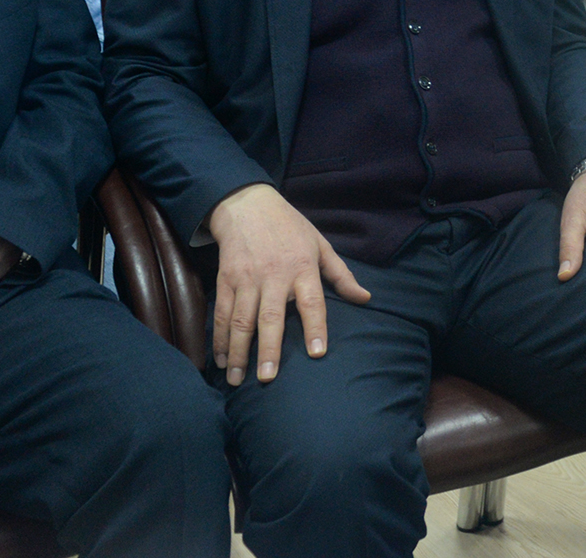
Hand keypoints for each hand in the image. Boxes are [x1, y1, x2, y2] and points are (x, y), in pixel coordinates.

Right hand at [207, 183, 367, 386]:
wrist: (248, 204)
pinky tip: (222, 360)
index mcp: (302, 267)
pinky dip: (219, 339)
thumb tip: (365, 298)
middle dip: (268, 349)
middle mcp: (274, 275)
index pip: (312, 301)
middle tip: (267, 378)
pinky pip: (221, 313)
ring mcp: (247, 278)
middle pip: (270, 317)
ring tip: (238, 380)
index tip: (317, 353)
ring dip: (238, 351)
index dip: (315, 327)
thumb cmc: (290, 227)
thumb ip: (341, 275)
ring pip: (240, 320)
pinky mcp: (225, 280)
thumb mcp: (320, 244)